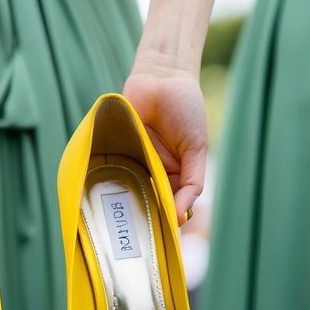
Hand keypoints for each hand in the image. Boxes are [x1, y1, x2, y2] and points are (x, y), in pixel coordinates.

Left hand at [122, 63, 206, 224]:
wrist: (162, 76)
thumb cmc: (185, 109)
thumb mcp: (196, 147)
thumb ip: (192, 180)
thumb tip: (183, 213)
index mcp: (177, 173)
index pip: (175, 204)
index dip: (172, 218)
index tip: (170, 230)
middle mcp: (155, 170)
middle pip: (151, 200)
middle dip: (149, 215)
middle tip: (145, 233)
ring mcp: (135, 160)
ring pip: (132, 188)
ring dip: (130, 202)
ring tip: (128, 220)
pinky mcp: (117, 148)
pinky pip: (115, 167)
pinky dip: (114, 180)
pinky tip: (113, 194)